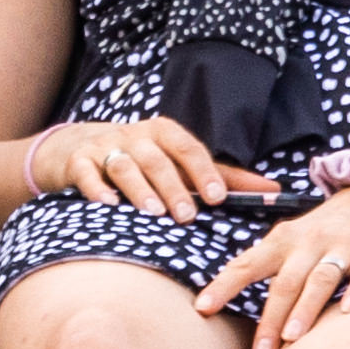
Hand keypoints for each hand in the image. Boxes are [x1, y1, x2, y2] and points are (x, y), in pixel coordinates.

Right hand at [24, 112, 277, 221]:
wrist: (75, 147)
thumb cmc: (141, 159)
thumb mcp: (178, 162)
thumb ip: (223, 177)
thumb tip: (273, 189)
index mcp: (163, 133)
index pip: (188, 147)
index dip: (203, 171)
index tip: (218, 197)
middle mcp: (134, 136)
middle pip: (157, 159)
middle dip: (173, 187)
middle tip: (187, 215)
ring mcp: (104, 148)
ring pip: (123, 166)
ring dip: (140, 189)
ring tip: (154, 214)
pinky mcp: (78, 163)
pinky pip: (87, 174)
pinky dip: (98, 190)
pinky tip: (109, 207)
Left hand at [201, 177, 349, 348]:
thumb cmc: (326, 228)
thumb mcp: (293, 239)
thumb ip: (266, 265)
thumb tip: (227, 296)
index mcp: (284, 240)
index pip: (247, 264)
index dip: (224, 285)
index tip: (202, 309)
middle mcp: (310, 242)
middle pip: (285, 282)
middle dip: (270, 318)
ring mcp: (344, 246)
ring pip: (321, 279)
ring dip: (305, 308)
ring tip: (292, 338)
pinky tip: (349, 311)